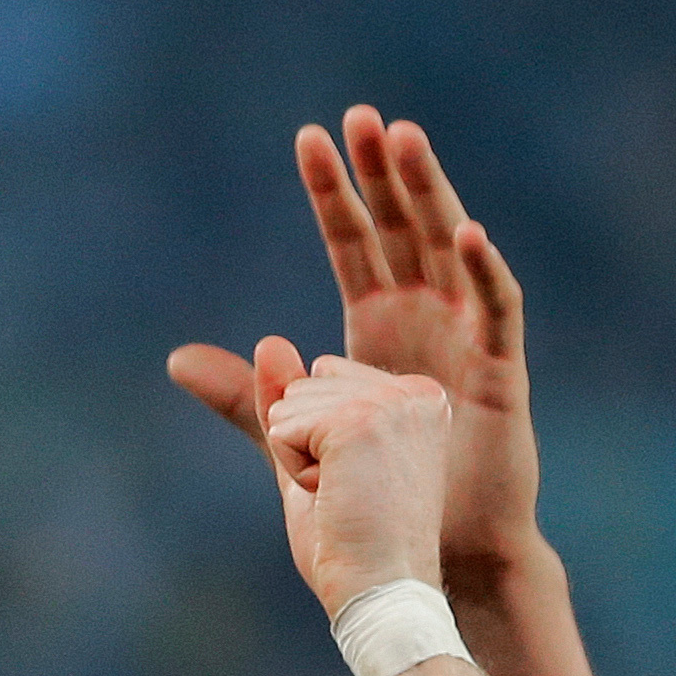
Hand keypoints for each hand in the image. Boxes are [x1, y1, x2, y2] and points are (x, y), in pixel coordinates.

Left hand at [169, 107, 536, 584]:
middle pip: (401, 227)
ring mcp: (464, 340)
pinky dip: (485, 269)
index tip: (307, 136)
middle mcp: (422, 320)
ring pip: (448, 248)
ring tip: (407, 139)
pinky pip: (496, 309)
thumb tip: (175, 360)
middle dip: (383, 172)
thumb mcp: (297, 438)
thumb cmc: (375, 499)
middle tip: (362, 115)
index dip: (333, 191)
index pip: (350, 240)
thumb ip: (249, 397)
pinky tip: (467, 229)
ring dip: (431, 193)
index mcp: (374, 326)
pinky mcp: (500, 374)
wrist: (437, 559)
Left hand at [257, 342, 451, 615]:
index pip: (323, 375)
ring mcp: (389, 403)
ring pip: (288, 402)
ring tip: (350, 497)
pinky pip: (281, 426)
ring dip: (300, 457)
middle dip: (308, 444)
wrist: (382, 594)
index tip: (361, 483)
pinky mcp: (358, 421)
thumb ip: (290, 400)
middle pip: (303, 383)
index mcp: (418, 396)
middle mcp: (414, 390)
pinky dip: (293, 468)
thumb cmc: (355, 542)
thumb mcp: (315, 458)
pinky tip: (337, 497)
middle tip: (354, 494)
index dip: (320, 437)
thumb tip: (269, 342)